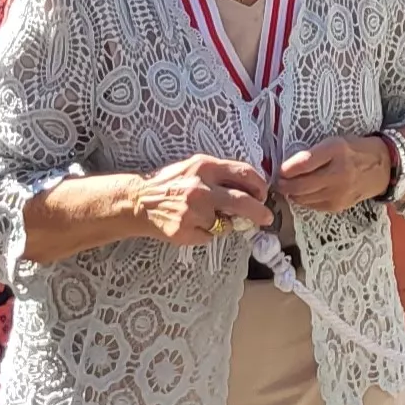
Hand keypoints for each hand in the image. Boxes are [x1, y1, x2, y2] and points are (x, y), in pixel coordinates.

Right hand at [135, 153, 271, 243]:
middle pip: (243, 202)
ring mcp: (192, 212)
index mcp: (205, 167)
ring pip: (226, 224)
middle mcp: (200, 189)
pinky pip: (209, 236)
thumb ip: (221, 174)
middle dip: (260, 212)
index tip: (263, 194)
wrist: (138, 201)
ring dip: (224, 223)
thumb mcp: (195, 168)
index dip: (259, 186)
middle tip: (266, 217)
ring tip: (206, 216)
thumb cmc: (171, 183)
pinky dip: (206, 233)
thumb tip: (252, 189)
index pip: (244, 173)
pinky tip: (192, 224)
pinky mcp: (184, 232)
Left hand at [276, 135, 394, 214]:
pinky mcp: (338, 206)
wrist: (383, 168)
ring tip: (288, 186)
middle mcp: (338, 173)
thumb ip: (313, 153)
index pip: (304, 162)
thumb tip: (286, 167)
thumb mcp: (335, 142)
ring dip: (291, 193)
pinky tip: (303, 192)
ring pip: (303, 198)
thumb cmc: (355, 151)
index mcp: (336, 150)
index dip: (286, 168)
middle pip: (300, 185)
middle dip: (283, 184)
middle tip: (277, 181)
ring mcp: (338, 192)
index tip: (279, 169)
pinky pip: (311, 205)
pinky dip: (303, 199)